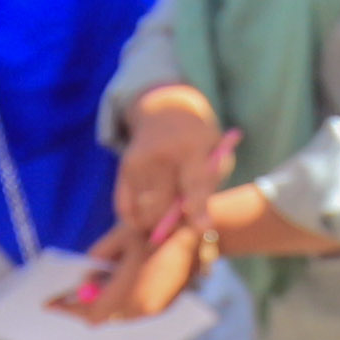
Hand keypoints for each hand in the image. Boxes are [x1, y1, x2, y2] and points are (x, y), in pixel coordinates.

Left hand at [75, 220, 208, 323]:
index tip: (49, 305)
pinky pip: (134, 312)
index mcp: (127, 291)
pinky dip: (119, 304)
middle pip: (102, 318)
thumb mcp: (121, 237)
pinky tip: (114, 288)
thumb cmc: (157, 229)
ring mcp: (154, 309)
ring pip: (118, 316)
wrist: (198, 235)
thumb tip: (84, 276)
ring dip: (102, 306)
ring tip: (89, 290)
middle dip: (83, 308)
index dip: (67, 309)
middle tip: (66, 298)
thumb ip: (98, 257)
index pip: (89, 311)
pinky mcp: (164, 307)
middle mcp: (140, 307)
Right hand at [96, 85, 224, 264]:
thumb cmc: (199, 142)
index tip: (201, 228)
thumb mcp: (215, 154)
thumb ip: (208, 187)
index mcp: (192, 147)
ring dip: (156, 225)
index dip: (198, 208)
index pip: (194, 182)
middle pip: (164, 205)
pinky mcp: (124, 169)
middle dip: (174, 225)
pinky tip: (149, 216)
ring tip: (168, 218)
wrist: (166, 112)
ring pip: (145, 212)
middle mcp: (161, 154)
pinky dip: (137, 220)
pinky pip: (126, 209)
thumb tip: (197, 226)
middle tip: (183, 228)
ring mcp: (138, 162)